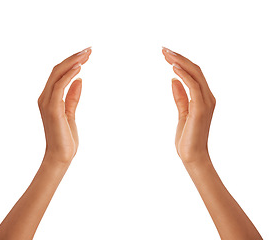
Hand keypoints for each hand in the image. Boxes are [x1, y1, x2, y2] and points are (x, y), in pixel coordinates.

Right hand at [38, 47, 91, 163]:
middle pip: (57, 70)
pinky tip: (79, 68)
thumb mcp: (70, 113)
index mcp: (49, 98)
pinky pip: (59, 86)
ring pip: (57, 74)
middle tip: (89, 49)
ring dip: (73, 62)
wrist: (61, 156)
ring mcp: (47, 102)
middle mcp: (45, 97)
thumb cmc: (66, 137)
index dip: (71, 62)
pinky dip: (68, 75)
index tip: (86, 54)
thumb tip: (79, 80)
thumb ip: (72, 96)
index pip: (58, 74)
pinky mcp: (52, 109)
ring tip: (87, 54)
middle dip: (73, 58)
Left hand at [162, 47, 215, 162]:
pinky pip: (193, 86)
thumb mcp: (182, 113)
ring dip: (180, 61)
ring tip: (166, 54)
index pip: (194, 74)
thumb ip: (180, 96)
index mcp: (204, 98)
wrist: (192, 156)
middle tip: (164, 49)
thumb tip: (173, 79)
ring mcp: (206, 102)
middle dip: (179, 57)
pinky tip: (173, 67)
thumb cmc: (187, 137)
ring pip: (195, 74)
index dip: (181, 62)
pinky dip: (184, 74)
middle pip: (195, 70)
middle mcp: (208, 97)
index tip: (167, 54)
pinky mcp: (200, 109)